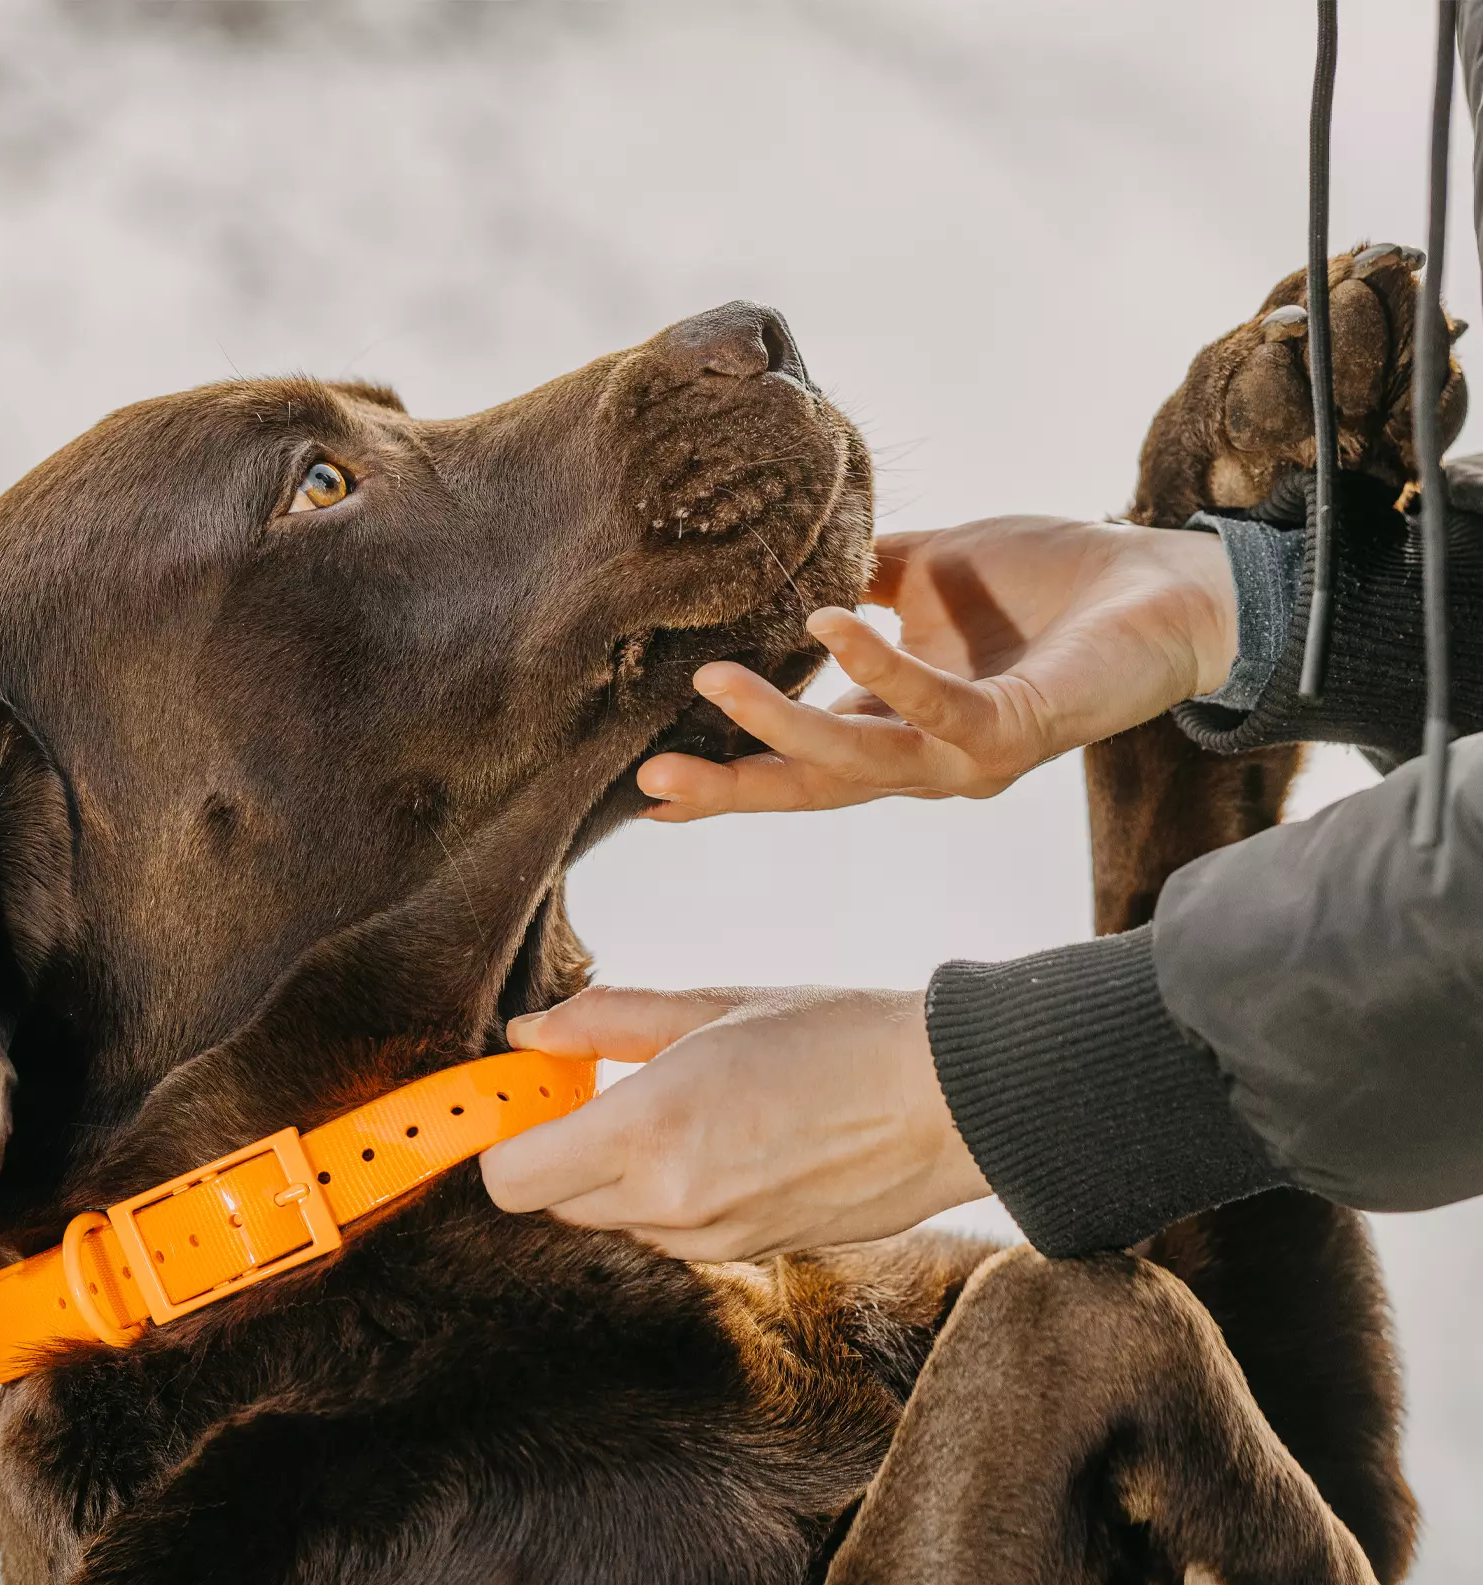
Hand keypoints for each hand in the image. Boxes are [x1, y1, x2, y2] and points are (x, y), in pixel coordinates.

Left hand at [479, 985, 989, 1261]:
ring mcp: (711, 1240)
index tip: (518, 1097)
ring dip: (615, 1172)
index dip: (502, 1137)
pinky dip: (668, 1193)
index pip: (511, 1178)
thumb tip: (530, 1033)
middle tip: (593, 1085)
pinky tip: (722, 1139)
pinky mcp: (748, 1255)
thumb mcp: (712, 1005)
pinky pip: (670, 1231)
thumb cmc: (838, 1035)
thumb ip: (606, 1021)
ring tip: (678, 1105)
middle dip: (558, 1147)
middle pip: (552, 1201)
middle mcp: (670, 1201)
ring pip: (612, 1218)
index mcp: (651, 1130)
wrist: (948, 1102)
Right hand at [638, 516, 1238, 817]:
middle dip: (730, 787)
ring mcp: (970, 755)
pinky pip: (935, 704)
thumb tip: (789, 557)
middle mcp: (927, 761)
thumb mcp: (929, 571)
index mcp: (900, 729)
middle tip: (652, 780)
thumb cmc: (1054, 583)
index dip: (730, 770)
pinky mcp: (1017, 726)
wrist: (1172, 587)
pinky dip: (879, 668)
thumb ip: (860, 576)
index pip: (801, 761)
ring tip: (715, 683)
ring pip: (858, 758)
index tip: (651, 784)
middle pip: (812, 786)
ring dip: (782, 726)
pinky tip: (830, 626)